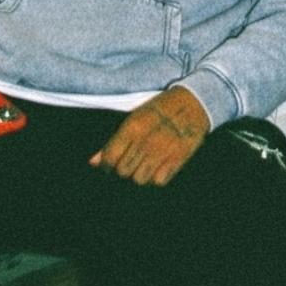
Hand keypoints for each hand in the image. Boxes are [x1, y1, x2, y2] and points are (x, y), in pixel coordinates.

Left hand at [89, 86, 209, 185]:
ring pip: (139, 180)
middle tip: (130, 162)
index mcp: (133, 127)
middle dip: (123, 170)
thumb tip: (92, 163)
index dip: (106, 166)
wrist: (193, 103)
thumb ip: (113, 142)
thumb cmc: (159, 110)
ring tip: (144, 164)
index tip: (109, 166)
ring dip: (140, 175)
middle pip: (123, 172)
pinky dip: (156, 178)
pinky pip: (158, 182)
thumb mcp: (134, 118)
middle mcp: (146, 140)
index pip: (110, 157)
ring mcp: (162, 151)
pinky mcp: (177, 160)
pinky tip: (158, 166)